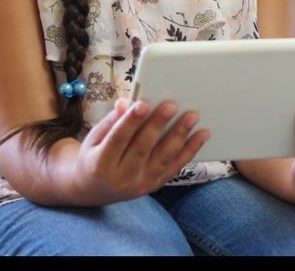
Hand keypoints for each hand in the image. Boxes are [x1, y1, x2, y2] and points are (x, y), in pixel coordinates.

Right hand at [72, 97, 208, 205]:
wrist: (93, 190)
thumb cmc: (94, 156)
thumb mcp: (94, 139)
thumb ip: (111, 121)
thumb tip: (126, 103)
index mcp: (100, 164)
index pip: (117, 140)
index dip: (130, 122)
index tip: (142, 104)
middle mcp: (121, 177)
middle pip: (142, 149)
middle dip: (157, 125)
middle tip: (171, 105)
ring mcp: (140, 184)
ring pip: (163, 159)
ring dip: (179, 136)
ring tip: (192, 116)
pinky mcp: (154, 185)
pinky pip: (175, 167)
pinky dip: (190, 150)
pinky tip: (201, 135)